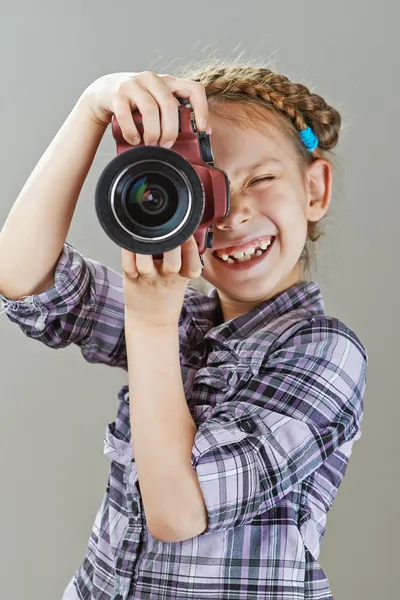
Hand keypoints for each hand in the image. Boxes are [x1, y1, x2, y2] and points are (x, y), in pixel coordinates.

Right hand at [81, 71, 210, 146]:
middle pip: (169, 105)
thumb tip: (202, 133)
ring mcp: (133, 85)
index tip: (203, 129)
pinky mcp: (116, 95)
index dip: (202, 109)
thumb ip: (175, 113)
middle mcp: (152, 79)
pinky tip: (135, 140)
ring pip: (150, 109)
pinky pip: (126, 116)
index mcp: (168, 81)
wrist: (104, 92)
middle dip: (170, 130)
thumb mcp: (157, 102)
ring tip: (151, 144)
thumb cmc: (137, 102)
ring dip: (153, 132)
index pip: (193, 89)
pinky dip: (132, 132)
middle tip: (167, 145)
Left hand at [122, 235, 202, 327]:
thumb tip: (185, 229)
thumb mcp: (183, 278)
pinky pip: (127, 264)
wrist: (151, 320)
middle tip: (168, 234)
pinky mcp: (132, 280)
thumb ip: (186, 257)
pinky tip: (130, 242)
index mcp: (183, 277)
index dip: (191, 247)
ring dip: (145, 247)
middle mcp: (167, 278)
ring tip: (146, 236)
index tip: (187, 234)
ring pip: (145, 263)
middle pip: (172, 263)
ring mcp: (148, 280)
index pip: (194, 264)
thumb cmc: (166, 293)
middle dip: (172, 245)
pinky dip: (126, 251)